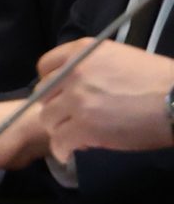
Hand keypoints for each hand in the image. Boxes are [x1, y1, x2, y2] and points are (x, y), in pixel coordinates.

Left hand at [38, 39, 173, 158]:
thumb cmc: (159, 80)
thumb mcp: (120, 58)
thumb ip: (92, 66)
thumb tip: (75, 84)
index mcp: (82, 51)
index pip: (45, 66)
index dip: (50, 82)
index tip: (59, 94)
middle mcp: (73, 73)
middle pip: (43, 94)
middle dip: (54, 106)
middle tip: (70, 118)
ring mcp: (77, 100)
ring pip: (48, 119)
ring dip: (59, 129)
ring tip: (74, 135)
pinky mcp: (85, 127)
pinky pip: (60, 141)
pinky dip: (62, 149)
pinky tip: (70, 152)